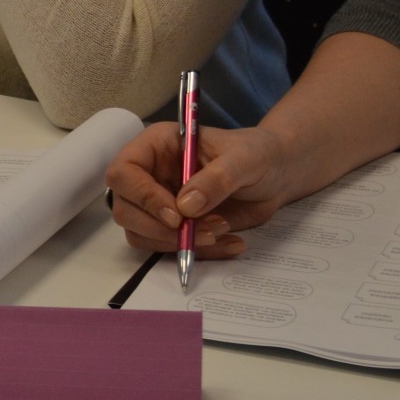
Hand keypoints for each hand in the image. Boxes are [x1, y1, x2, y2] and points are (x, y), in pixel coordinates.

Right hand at [104, 122, 297, 258]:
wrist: (275, 175)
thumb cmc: (258, 154)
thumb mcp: (245, 159)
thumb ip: (218, 178)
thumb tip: (186, 207)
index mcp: (156, 147)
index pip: (123, 172)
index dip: (142, 196)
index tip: (176, 215)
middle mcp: (148, 175)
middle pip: (126, 210)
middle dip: (161, 229)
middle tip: (203, 232)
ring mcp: (156, 203)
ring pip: (141, 234)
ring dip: (177, 243)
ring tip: (221, 231)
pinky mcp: (170, 226)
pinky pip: (166, 248)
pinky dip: (195, 252)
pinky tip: (229, 242)